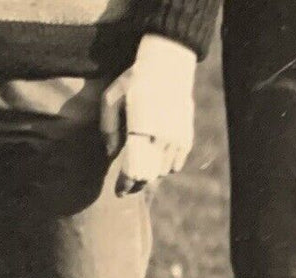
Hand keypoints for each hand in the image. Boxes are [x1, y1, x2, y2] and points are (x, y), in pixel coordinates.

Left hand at [100, 33, 195, 196]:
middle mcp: (161, 141)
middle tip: (127, 187)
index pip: (133, 170)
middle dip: (137, 184)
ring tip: (141, 173)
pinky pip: (176, 165)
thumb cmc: (133, 81)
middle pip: (149, 176)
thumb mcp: (111, 98)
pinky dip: (166, 167)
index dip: (125, 184)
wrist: (166, 66)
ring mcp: (176, 141)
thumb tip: (111, 153)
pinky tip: (157, 161)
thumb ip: (108, 128)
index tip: (119, 192)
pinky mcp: (186, 139)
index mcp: (141, 132)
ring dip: (151, 175)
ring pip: (163, 172)